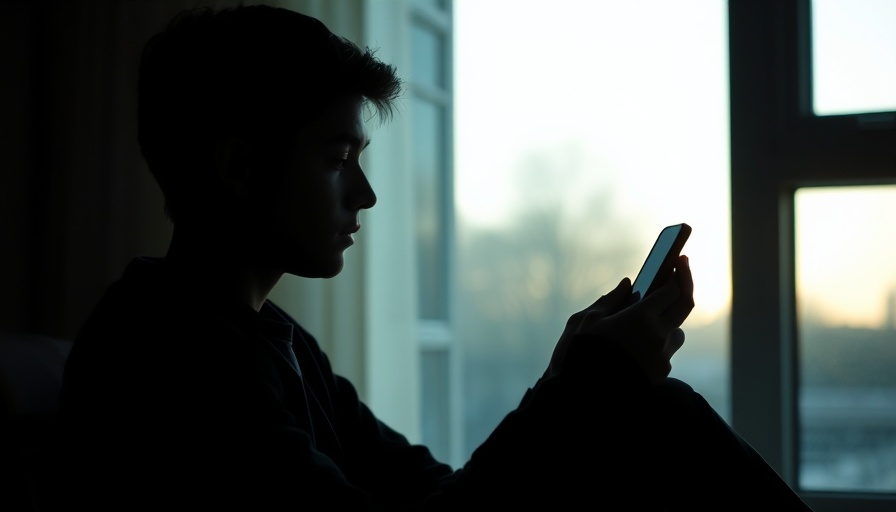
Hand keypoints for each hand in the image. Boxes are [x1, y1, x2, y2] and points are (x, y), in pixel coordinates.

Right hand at [547, 255, 693, 383]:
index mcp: (640, 318)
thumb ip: (611, 300)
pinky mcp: (660, 374)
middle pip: (684, 305)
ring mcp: (662, 357)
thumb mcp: (588, 321)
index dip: (676, 273)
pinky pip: (665, 352)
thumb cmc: (581, 354)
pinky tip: (639, 343)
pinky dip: (657, 343)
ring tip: (651, 317)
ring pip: (677, 332)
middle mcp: (658, 335)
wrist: (585, 396)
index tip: (676, 260)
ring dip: (669, 321)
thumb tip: (627, 285)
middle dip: (685, 285)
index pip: (670, 290)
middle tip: (681, 271)